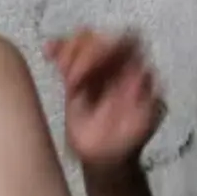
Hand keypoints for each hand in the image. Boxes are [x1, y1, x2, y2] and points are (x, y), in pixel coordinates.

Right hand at [43, 29, 163, 175]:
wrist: (106, 157)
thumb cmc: (128, 141)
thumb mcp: (144, 124)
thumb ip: (146, 102)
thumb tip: (140, 76)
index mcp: (137, 71)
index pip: (129, 42)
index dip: (112, 49)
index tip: (96, 70)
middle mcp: (118, 65)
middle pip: (103, 38)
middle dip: (86, 54)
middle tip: (74, 81)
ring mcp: (97, 68)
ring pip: (84, 40)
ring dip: (71, 52)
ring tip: (67, 78)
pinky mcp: (76, 76)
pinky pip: (66, 53)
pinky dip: (57, 49)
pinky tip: (49, 53)